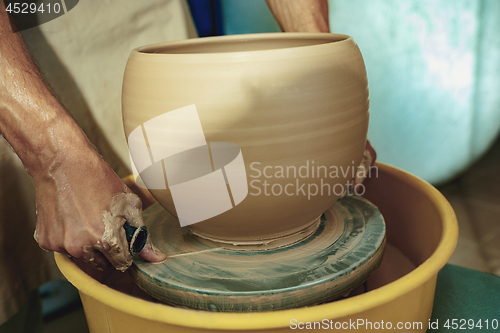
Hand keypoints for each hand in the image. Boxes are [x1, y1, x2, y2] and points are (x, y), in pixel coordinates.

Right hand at [33, 147, 166, 270]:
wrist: (62, 163)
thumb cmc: (97, 179)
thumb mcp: (128, 204)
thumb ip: (142, 235)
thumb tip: (157, 257)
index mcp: (105, 239)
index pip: (122, 262)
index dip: (125, 251)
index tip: (123, 240)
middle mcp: (80, 246)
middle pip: (102, 262)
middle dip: (107, 250)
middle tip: (104, 225)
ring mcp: (60, 245)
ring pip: (82, 256)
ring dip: (87, 245)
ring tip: (87, 218)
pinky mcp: (45, 241)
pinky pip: (63, 249)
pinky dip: (69, 238)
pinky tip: (72, 218)